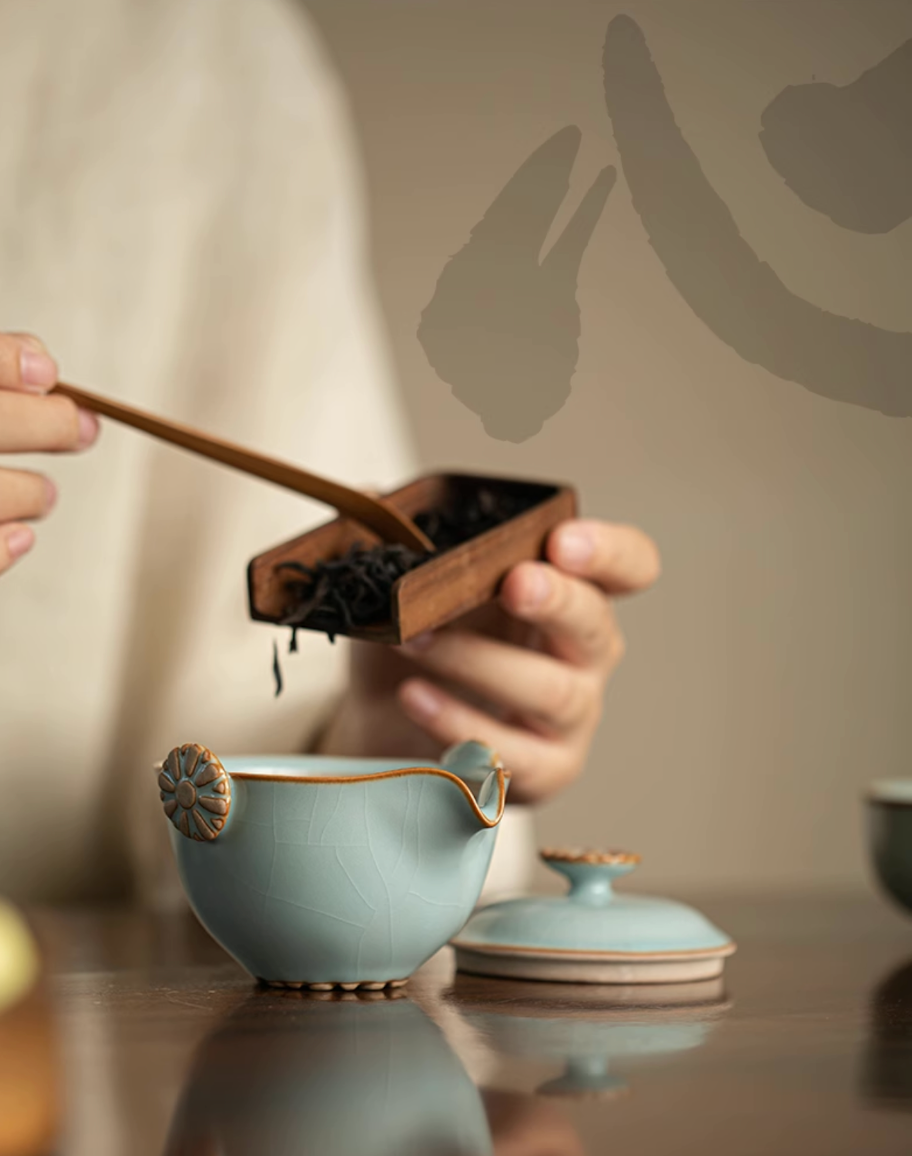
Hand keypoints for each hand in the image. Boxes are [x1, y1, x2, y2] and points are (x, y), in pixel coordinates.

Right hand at [0, 333, 98, 573]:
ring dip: (33, 492)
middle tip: (82, 429)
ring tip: (43, 493)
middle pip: (1, 424)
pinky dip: (6, 544)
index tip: (48, 376)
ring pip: (5, 493)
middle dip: (51, 426)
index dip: (10, 365)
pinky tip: (22, 536)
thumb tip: (41, 365)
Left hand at [316, 518, 659, 802]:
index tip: (562, 540)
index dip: (610, 551)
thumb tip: (367, 495)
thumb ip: (402, 538)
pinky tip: (415, 696)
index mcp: (571, 592)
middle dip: (557, 601)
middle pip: (598, 626)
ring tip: (416, 642)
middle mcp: (585, 654)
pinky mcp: (542, 772)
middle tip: (513, 583)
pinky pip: (513, 753)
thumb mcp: (409, 583)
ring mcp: (571, 718)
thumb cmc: (417, 641)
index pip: (629, 566)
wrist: (385, 724)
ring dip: (482, 662)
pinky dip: (459, 722)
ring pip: (553, 692)